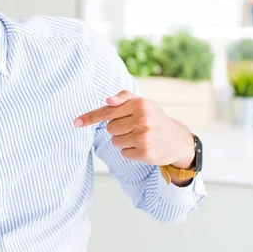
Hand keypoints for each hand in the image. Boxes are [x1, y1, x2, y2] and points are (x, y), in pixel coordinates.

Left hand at [74, 90, 194, 168]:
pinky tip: (143, 147)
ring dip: (123, 141)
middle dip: (118, 129)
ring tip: (139, 137)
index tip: (76, 122)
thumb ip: (123, 98)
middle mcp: (142, 120)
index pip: (108, 111)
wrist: (176, 139)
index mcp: (139, 105)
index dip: (90, 117)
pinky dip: (130, 152)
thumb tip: (107, 100)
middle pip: (110, 128)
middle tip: (134, 128)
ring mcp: (144, 138)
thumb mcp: (142, 103)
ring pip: (115, 142)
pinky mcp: (145, 153)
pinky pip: (124, 153)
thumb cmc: (153, 118)